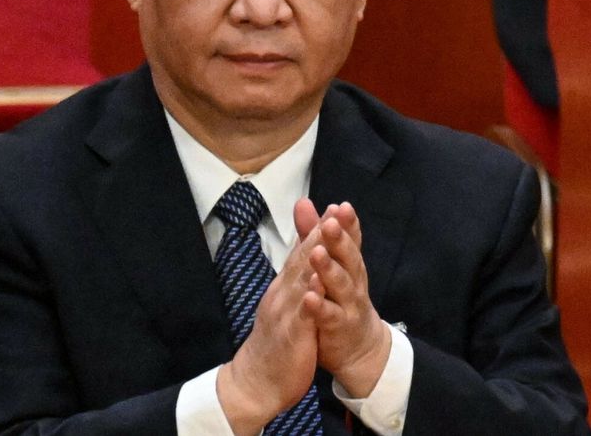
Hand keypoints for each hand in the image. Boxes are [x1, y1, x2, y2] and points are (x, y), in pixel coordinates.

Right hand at [217, 222, 323, 434]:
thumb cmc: (275, 345)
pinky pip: (302, 313)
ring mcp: (285, 313)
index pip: (302, 254)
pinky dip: (310, 295)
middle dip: (319, 233)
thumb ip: (295, 283)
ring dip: (315, 255)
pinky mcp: (290, 335)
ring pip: (301, 279)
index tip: (335, 208)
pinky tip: (320, 281)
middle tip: (336, 209)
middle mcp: (282, 295)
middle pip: (302, 259)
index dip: (318, 230)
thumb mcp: (286, 308)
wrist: (255, 383)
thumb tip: (306, 261)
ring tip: (329, 233)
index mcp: (284, 289)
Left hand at [296, 199, 391, 397]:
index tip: (341, 206)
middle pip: (348, 258)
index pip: (351, 239)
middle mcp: (354, 281)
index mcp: (349, 264)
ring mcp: (349, 305)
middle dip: (339, 240)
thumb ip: (315, 234)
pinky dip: (320, 306)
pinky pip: (329, 316)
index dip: (348, 224)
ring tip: (317, 254)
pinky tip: (309, 297)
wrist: (359, 348)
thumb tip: (303, 202)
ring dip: (329, 269)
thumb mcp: (331, 265)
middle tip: (330, 223)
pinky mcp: (340, 327)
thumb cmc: (341, 300)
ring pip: (341, 285)